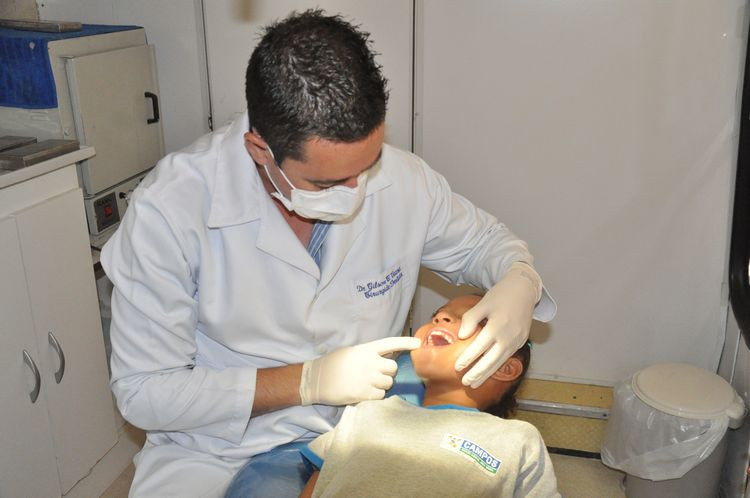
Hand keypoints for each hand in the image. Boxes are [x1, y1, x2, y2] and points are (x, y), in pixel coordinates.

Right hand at [299, 336, 421, 405]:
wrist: (316, 380)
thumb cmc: (333, 364)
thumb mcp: (352, 352)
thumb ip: (370, 354)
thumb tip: (390, 355)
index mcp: (365, 349)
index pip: (390, 343)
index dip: (405, 343)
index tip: (418, 344)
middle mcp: (369, 363)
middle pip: (393, 368)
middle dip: (388, 372)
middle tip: (376, 374)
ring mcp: (367, 379)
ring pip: (388, 383)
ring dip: (382, 385)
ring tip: (367, 384)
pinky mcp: (364, 394)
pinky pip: (381, 396)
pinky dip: (376, 396)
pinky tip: (364, 392)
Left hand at [454, 262, 541, 387]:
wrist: (524, 289)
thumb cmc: (500, 295)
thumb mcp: (482, 303)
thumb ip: (470, 319)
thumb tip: (461, 336)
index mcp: (497, 325)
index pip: (479, 347)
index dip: (468, 358)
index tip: (457, 367)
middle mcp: (508, 336)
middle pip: (491, 360)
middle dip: (478, 373)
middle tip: (465, 383)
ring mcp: (517, 340)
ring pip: (500, 361)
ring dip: (487, 374)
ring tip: (475, 383)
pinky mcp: (522, 340)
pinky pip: (508, 356)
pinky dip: (497, 365)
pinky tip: (488, 371)